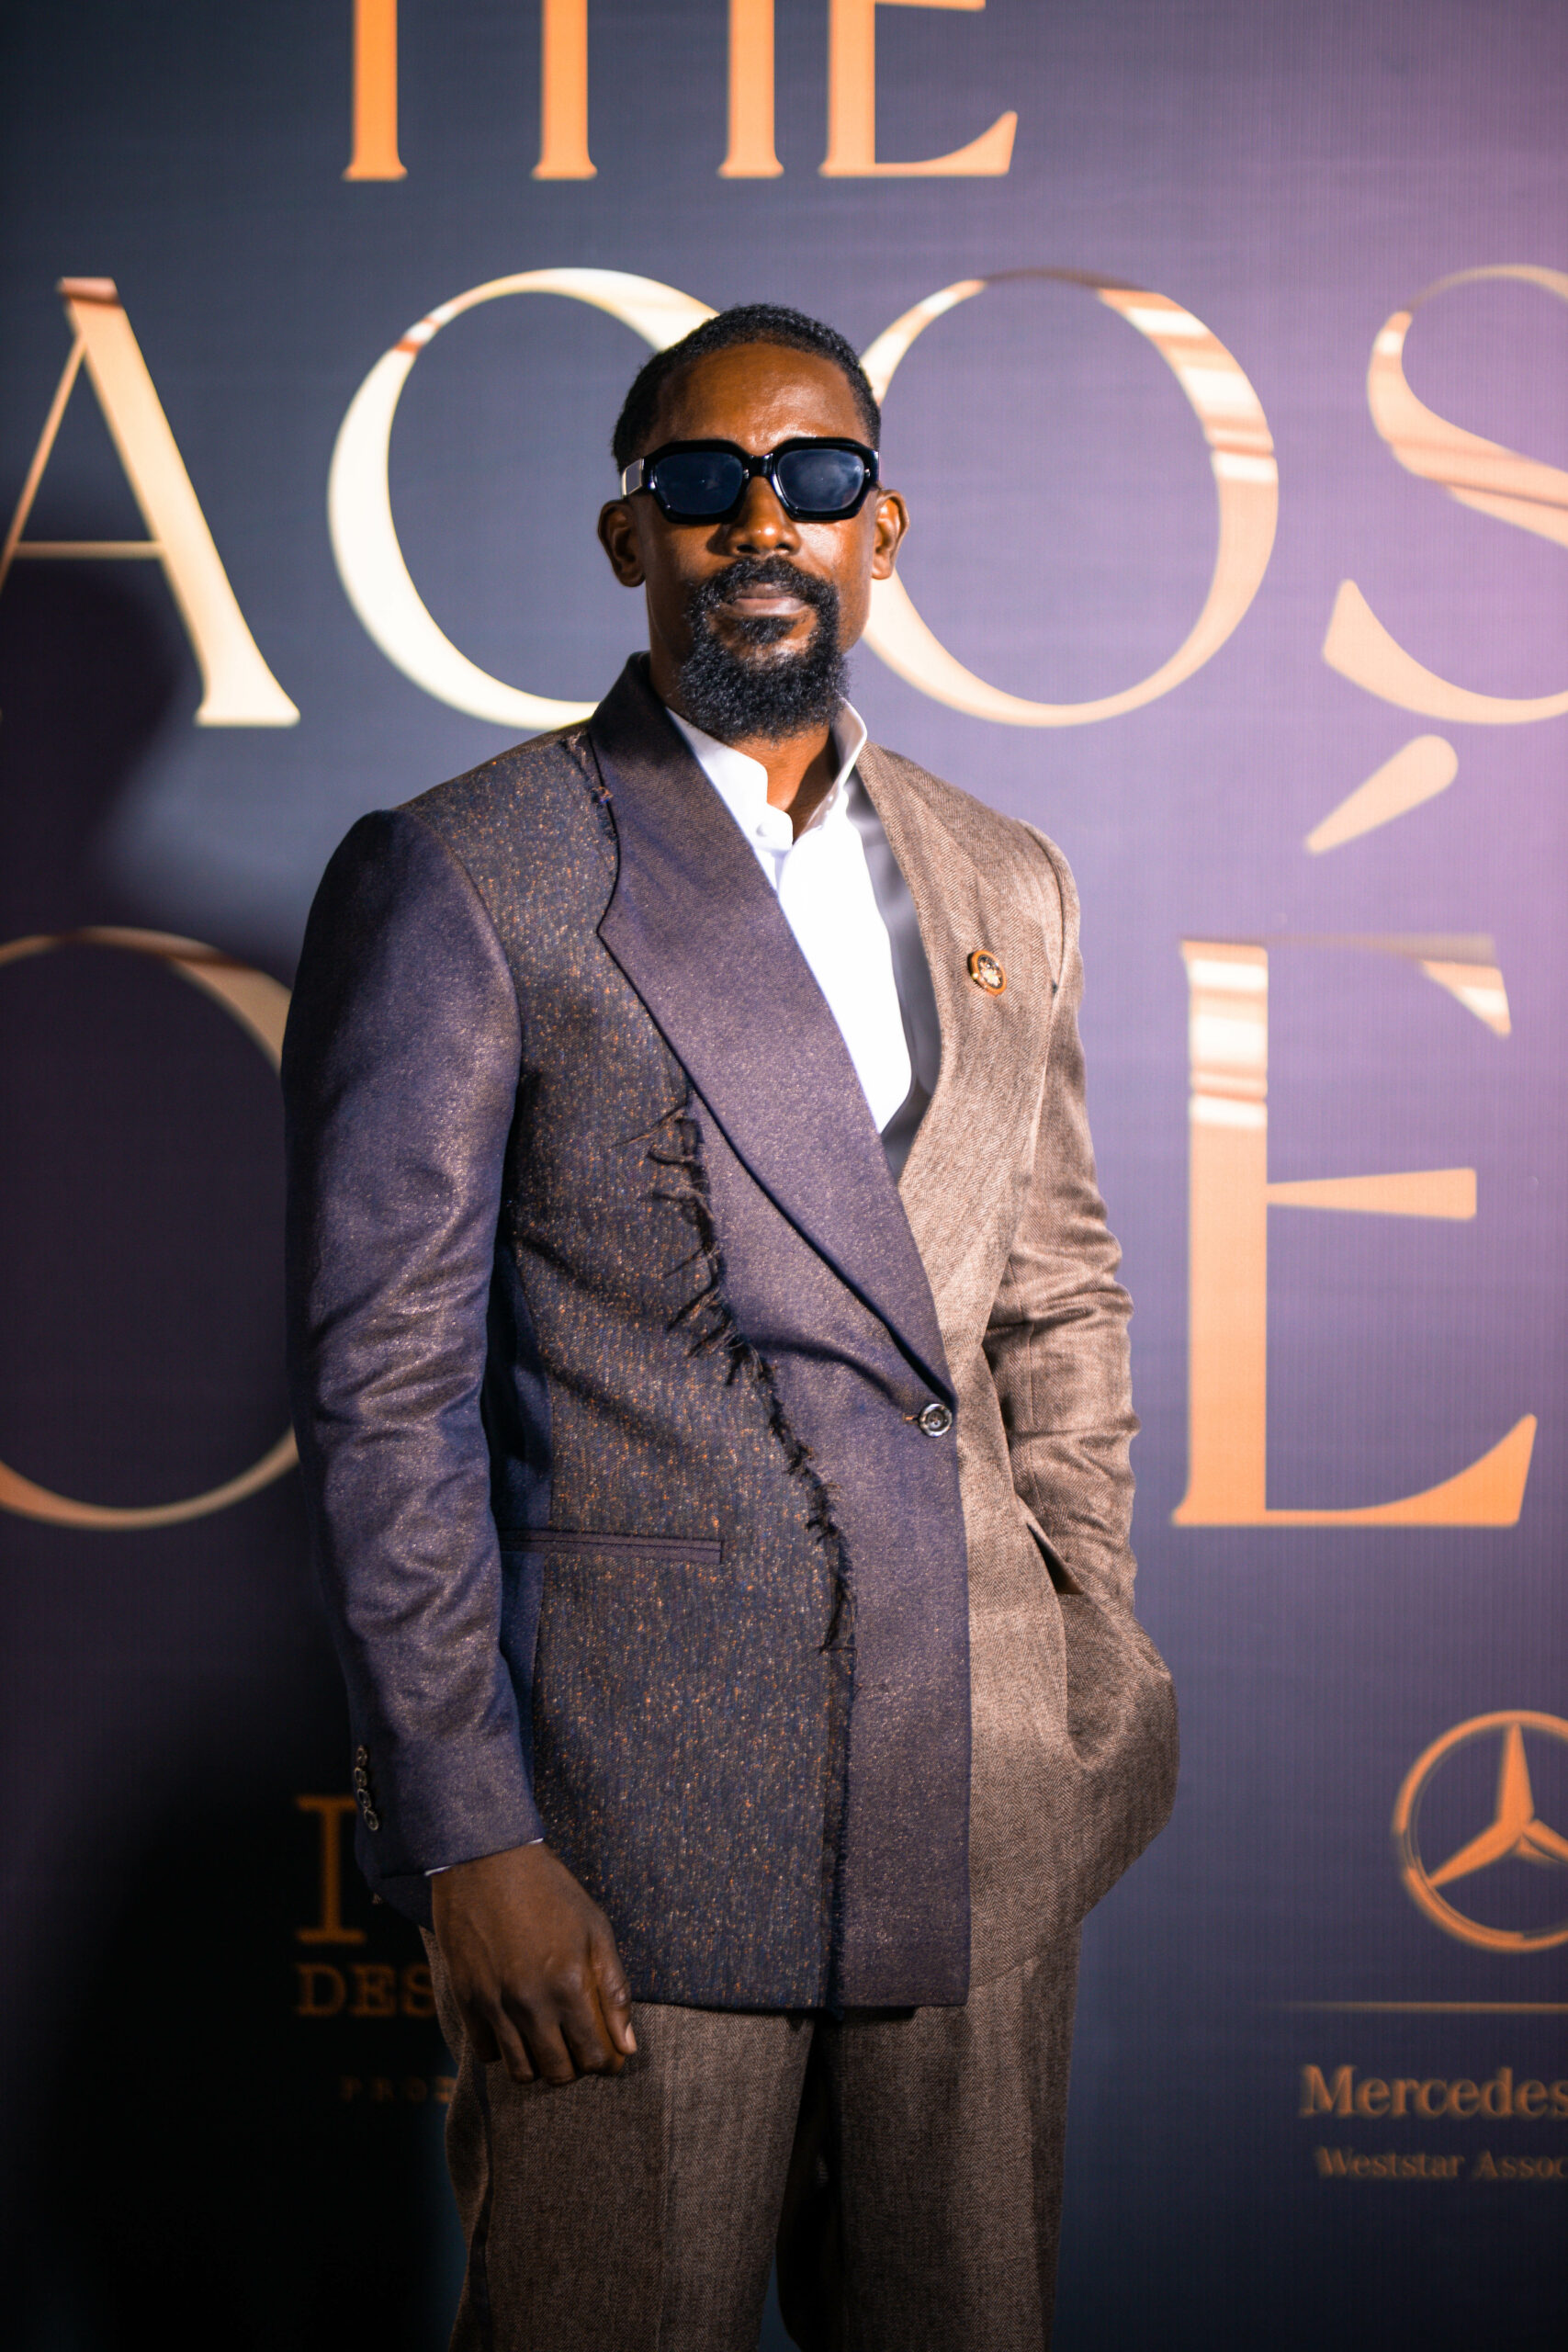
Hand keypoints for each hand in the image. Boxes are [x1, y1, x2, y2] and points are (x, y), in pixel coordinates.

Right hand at [431, 1842, 636, 2085]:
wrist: (487, 1860)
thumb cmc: (549, 1890)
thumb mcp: (595, 1929)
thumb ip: (614, 1989)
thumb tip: (628, 2045)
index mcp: (570, 1985)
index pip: (595, 2057)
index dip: (607, 2063)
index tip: (608, 2055)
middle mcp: (532, 2003)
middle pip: (558, 2072)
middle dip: (575, 2068)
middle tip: (577, 2047)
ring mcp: (495, 2005)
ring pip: (520, 2072)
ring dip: (539, 2065)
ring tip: (548, 2042)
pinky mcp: (466, 2000)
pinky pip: (486, 2053)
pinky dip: (504, 2051)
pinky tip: (515, 2029)